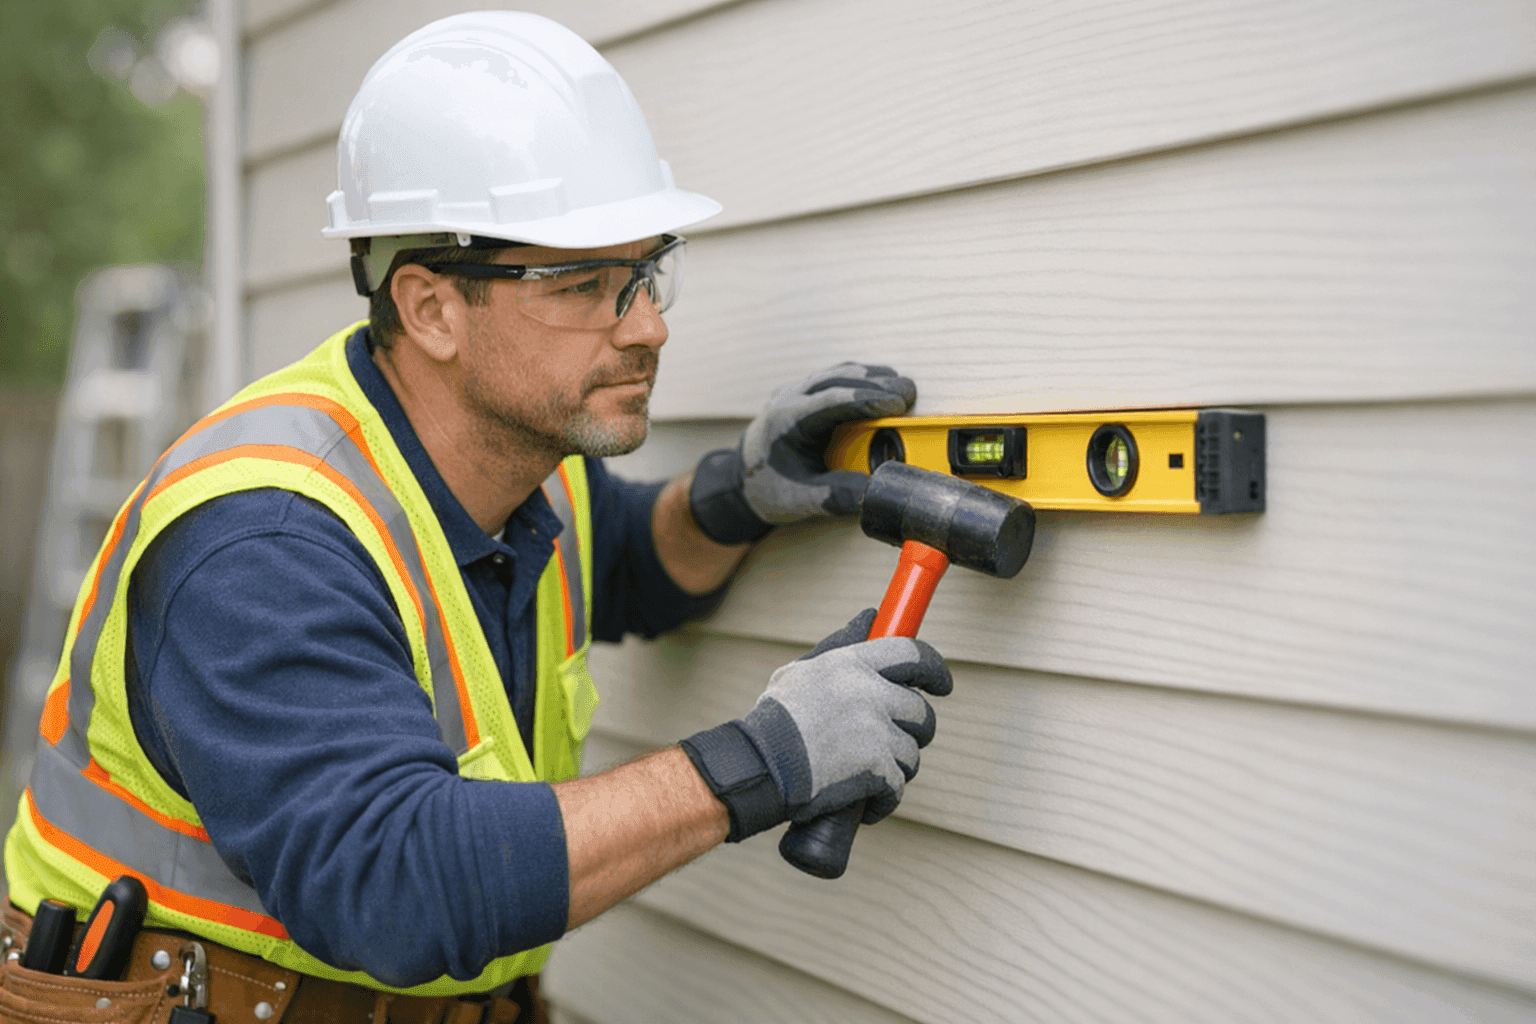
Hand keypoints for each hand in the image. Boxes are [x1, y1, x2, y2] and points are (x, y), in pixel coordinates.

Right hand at [679, 609, 951, 841]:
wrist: (759, 766)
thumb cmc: (776, 720)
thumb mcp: (802, 671)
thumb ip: (840, 644)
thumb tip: (871, 616)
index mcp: (852, 664)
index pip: (912, 653)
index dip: (934, 669)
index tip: (942, 685)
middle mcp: (869, 693)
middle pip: (921, 710)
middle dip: (914, 730)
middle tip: (896, 741)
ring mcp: (876, 732)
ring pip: (912, 752)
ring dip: (897, 766)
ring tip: (869, 773)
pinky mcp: (878, 770)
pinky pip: (898, 786)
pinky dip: (884, 799)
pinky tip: (867, 802)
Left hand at [688, 364, 916, 543]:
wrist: (741, 482)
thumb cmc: (768, 488)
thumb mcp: (800, 500)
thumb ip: (836, 495)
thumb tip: (877, 490)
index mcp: (786, 421)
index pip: (830, 399)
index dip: (867, 399)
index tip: (897, 404)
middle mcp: (789, 398)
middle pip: (838, 378)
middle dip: (877, 384)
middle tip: (909, 394)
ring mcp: (796, 392)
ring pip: (838, 373)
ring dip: (872, 379)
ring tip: (902, 392)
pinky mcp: (806, 395)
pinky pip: (837, 379)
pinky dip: (862, 383)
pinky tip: (883, 392)